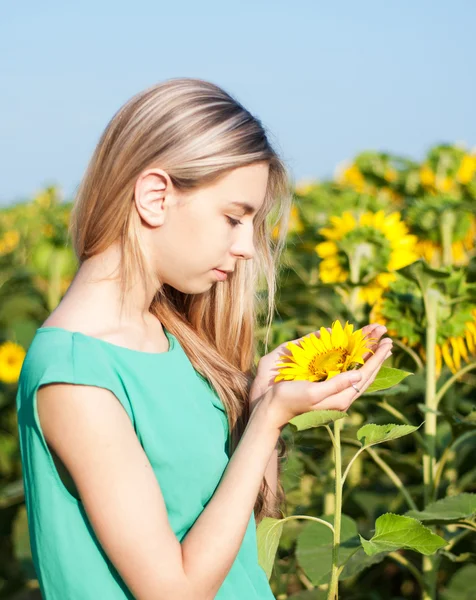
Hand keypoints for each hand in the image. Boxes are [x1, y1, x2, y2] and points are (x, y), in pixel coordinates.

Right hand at [250, 323, 391, 412]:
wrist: (269, 408)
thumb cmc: (289, 401)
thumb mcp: (314, 393)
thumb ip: (337, 384)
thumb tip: (360, 374)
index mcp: (340, 397)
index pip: (364, 374)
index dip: (377, 358)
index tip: (387, 344)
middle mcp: (337, 390)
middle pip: (362, 369)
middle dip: (375, 352)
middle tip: (386, 336)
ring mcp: (328, 385)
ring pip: (353, 366)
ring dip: (364, 351)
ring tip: (374, 336)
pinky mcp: (318, 380)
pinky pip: (338, 365)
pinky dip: (347, 354)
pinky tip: (351, 346)